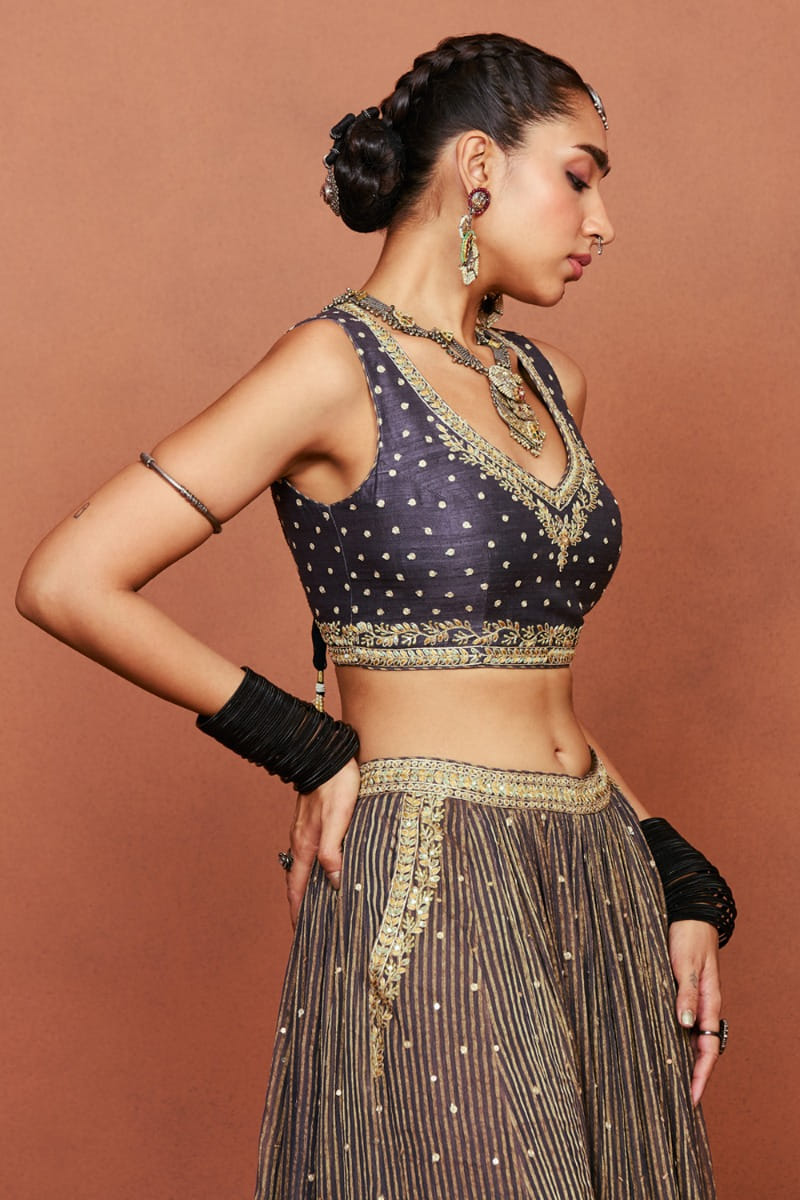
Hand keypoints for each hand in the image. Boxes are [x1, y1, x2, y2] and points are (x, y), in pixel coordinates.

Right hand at [284, 757, 360, 927]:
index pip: (297, 889)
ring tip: (319, 906)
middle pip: (298, 882)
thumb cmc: (337, 785)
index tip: (301, 935)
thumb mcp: (340, 818)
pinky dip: (314, 870)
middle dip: (302, 907)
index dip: (298, 913)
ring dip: (308, 889)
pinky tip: (325, 871)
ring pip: (304, 868)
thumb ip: (334, 849)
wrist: (326, 755)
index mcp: (306, 846)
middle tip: (311, 930)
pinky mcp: (312, 823)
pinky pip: (310, 854)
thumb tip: (333, 881)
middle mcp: (301, 842)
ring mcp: (305, 832)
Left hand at [668, 919, 722, 1106]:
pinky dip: (671, 1039)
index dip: (699, 1077)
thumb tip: (686, 1025)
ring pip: (688, 1039)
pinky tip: (657, 1047)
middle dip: (689, 1077)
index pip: (707, 1050)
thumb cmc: (688, 937)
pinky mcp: (679, 992)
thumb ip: (687, 993)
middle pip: (699, 1051)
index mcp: (709, 1003)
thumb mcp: (686, 965)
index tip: (690, 1100)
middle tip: (672, 1102)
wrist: (688, 914)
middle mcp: (702, 1007)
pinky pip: (678, 1023)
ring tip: (662, 1083)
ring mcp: (691, 1001)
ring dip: (678, 1059)